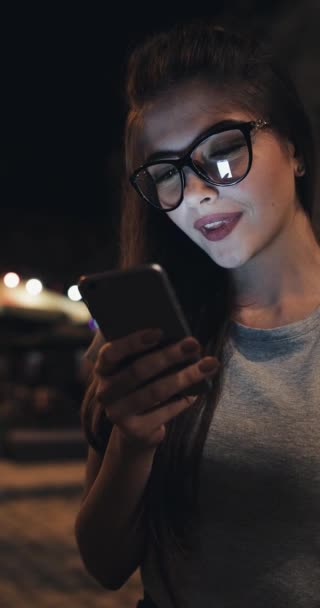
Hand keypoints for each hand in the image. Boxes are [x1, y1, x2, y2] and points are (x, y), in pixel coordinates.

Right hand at [94, 329, 218, 448]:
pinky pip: (165, 411)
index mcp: (103, 370)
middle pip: (138, 371)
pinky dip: (183, 400)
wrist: (136, 431)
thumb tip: (180, 338)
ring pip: (156, 392)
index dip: (133, 342)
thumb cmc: (142, 388)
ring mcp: (117, 414)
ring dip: (185, 376)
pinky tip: (197, 392)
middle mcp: (105, 392)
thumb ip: (148, 355)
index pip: (111, 353)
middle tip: (194, 343)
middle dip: (169, 355)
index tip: (160, 332)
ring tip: (209, 364)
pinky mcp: (134, 431)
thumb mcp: (139, 370)